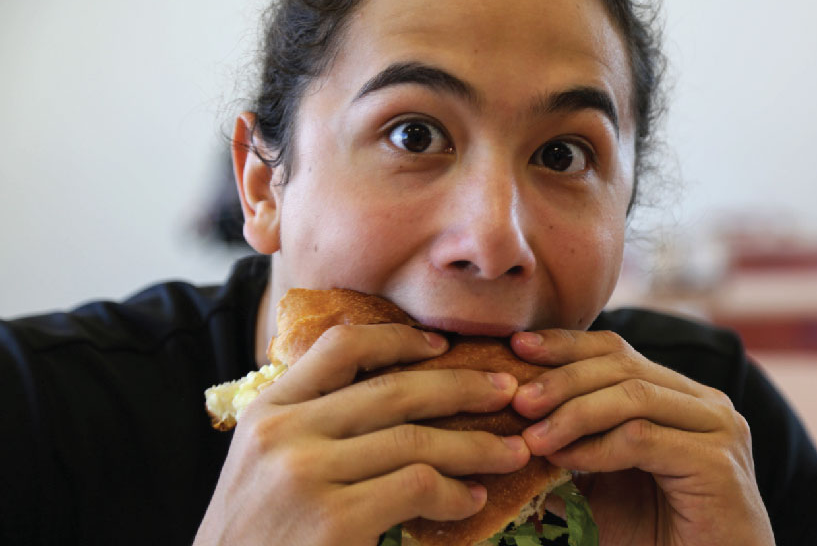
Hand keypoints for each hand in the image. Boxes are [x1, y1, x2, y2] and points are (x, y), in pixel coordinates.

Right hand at [193, 324, 529, 545]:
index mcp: (269, 409)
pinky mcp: (335, 522)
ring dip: (476, 445)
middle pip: (393, 389)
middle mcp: (285, 433)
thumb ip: (310, 423)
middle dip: (462, 387)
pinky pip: (416, 487)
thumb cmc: (256, 533)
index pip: (340, 346)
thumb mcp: (263, 463)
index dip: (399, 338)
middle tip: (506, 391)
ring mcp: (307, 476)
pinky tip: (472, 500)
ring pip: (415, 439)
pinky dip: (455, 492)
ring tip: (512, 452)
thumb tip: (390, 395)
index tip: (441, 346)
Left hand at [510, 330, 774, 545]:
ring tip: (533, 437)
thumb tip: (510, 423)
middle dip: (562, 378)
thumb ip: (567, 450)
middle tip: (518, 400)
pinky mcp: (718, 462)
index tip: (517, 346)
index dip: (565, 345)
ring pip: (632, 395)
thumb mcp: (599, 485)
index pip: (616, 351)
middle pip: (622, 364)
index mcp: (678, 395)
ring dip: (574, 413)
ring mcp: (717, 428)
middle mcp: (703, 403)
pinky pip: (643, 438)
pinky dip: (597, 448)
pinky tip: (565, 461)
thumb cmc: (654, 536)